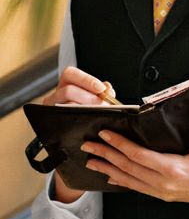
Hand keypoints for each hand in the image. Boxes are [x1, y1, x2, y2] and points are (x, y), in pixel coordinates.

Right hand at [43, 65, 117, 200]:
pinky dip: (78, 123)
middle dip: (88, 97)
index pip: (70, 74)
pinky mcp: (51, 125)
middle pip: (68, 90)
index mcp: (66, 86)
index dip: (86, 79)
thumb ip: (102, 94)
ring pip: (65, 105)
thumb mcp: (96, 103)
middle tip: (102, 106)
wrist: (79, 144)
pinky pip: (62, 122)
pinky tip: (89, 125)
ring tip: (98, 115)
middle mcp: (55, 97)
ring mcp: (51, 111)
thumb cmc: (88, 118)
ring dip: (85, 109)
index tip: (101, 88)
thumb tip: (108, 88)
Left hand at [81, 103, 188, 209]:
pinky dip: (123, 180)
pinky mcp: (165, 195)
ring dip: (109, 170)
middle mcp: (165, 184)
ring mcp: (164, 192)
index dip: (119, 145)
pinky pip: (139, 188)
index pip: (139, 156)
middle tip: (87, 146)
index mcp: (174, 170)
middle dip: (105, 156)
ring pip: (130, 181)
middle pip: (128, 168)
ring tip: (91, 162)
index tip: (104, 135)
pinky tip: (112, 176)